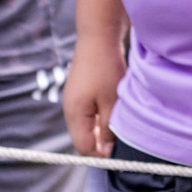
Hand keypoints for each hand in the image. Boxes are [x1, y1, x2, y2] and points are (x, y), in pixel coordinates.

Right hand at [62, 32, 126, 157]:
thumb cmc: (105, 69)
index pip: (83, 147)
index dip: (100, 154)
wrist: (98, 37)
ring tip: (119, 120)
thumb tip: (105, 150)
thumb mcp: (111, 102)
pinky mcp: (80, 91)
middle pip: (83, 137)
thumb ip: (107, 128)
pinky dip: (101, 114)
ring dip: (102, 127)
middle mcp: (70, 110)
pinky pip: (89, 111)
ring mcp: (74, 99)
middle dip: (101, 142)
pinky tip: (114, 107)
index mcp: (74, 115)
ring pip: (87, 124)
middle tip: (122, 137)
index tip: (118, 152)